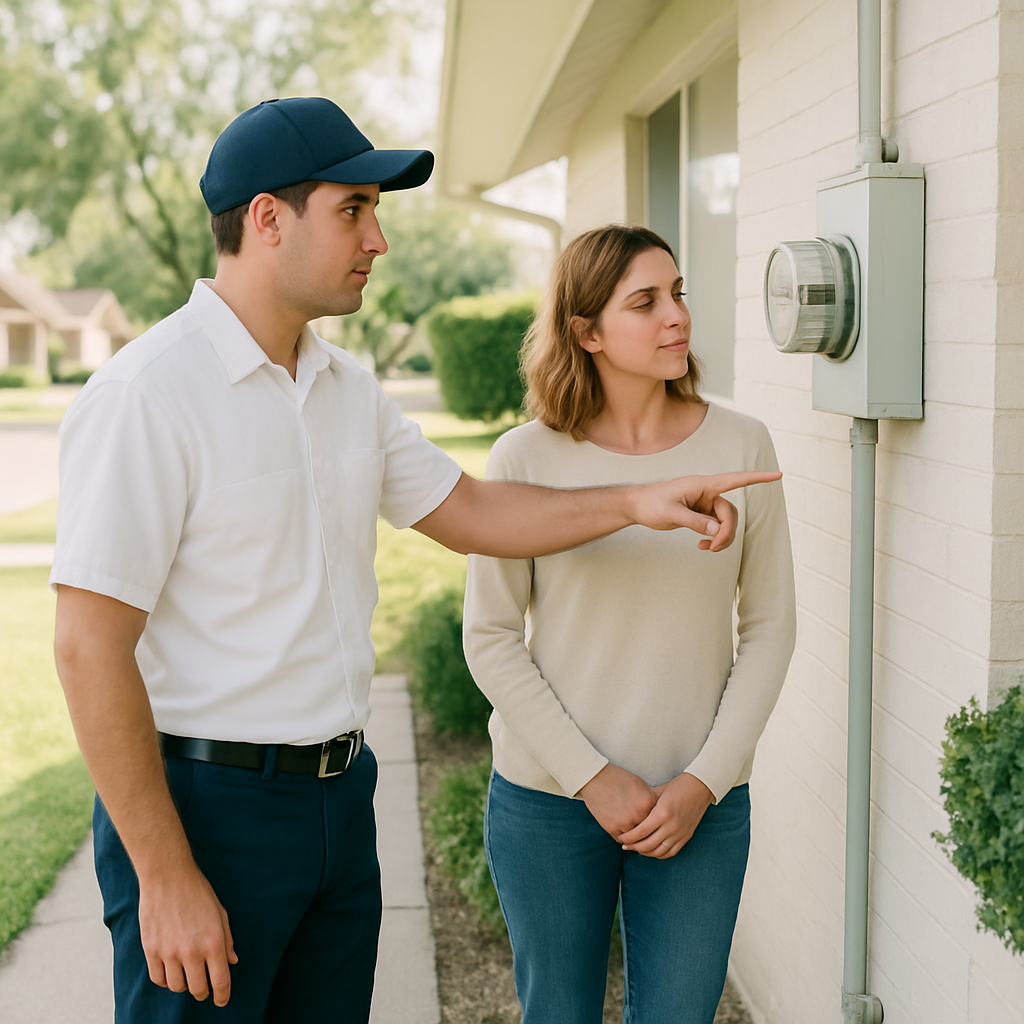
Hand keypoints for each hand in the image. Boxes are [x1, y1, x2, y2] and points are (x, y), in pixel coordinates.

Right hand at [138, 863, 237, 1005]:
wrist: (168, 877)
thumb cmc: (198, 892)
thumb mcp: (220, 913)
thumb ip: (227, 939)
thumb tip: (232, 961)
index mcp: (213, 942)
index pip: (220, 981)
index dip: (223, 996)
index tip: (222, 1000)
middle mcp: (191, 951)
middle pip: (198, 989)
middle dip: (203, 992)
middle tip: (204, 987)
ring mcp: (169, 952)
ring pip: (177, 987)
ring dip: (184, 985)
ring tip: (187, 974)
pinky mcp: (151, 950)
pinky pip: (158, 978)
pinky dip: (165, 980)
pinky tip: (170, 970)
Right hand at [578, 763, 657, 837]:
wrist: (595, 778)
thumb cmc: (618, 779)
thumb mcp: (639, 785)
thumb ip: (649, 800)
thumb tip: (656, 813)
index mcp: (649, 801)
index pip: (658, 819)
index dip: (656, 822)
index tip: (654, 823)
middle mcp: (639, 813)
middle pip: (649, 831)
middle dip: (647, 833)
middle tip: (646, 835)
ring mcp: (626, 822)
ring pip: (635, 839)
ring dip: (634, 839)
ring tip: (634, 837)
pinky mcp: (612, 828)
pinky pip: (621, 839)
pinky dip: (623, 838)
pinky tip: (623, 835)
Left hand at [617, 772, 713, 858]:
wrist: (700, 787)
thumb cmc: (677, 786)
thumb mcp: (658, 792)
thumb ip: (645, 804)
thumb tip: (629, 813)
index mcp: (662, 813)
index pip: (641, 832)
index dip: (628, 838)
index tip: (620, 838)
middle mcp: (672, 826)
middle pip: (648, 845)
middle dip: (634, 847)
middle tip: (624, 845)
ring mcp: (680, 833)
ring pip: (659, 852)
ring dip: (645, 852)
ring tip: (636, 848)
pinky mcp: (686, 837)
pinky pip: (671, 852)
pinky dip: (659, 854)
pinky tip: (651, 851)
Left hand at [629, 471, 782, 550]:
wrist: (637, 506)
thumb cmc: (651, 504)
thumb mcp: (671, 513)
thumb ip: (695, 522)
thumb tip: (717, 531)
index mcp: (702, 485)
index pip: (735, 480)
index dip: (757, 478)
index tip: (778, 475)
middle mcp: (707, 493)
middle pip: (730, 512)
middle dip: (726, 532)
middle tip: (713, 548)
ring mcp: (705, 504)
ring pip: (725, 522)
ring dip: (721, 538)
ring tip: (706, 549)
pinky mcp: (701, 515)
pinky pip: (716, 528)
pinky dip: (713, 539)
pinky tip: (703, 547)